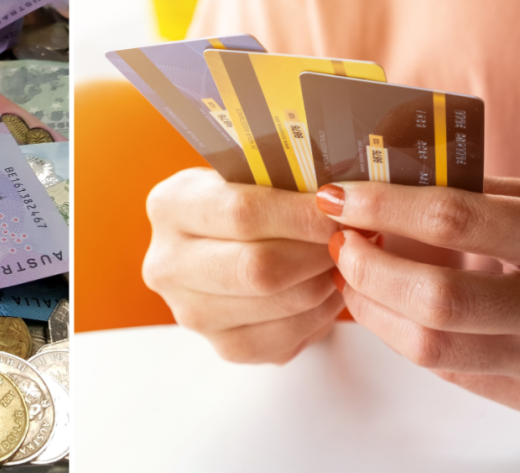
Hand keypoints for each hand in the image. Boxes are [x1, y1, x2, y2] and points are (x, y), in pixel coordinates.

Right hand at [143, 168, 346, 363]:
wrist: (226, 243)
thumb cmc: (248, 200)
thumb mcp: (251, 173)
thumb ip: (287, 179)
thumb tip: (344, 197)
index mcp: (170, 207)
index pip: (242, 213)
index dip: (301, 215)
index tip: (342, 211)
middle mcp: (168, 264)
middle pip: (258, 268)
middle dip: (317, 253)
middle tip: (351, 239)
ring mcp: (191, 311)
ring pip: (279, 303)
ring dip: (325, 282)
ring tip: (344, 260)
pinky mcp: (223, 345)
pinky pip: (286, 336)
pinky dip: (320, 313)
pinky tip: (327, 289)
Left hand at [319, 176, 519, 416]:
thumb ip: (480, 194)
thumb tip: (388, 182)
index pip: (456, 218)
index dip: (385, 206)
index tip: (338, 197)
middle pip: (435, 298)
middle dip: (368, 267)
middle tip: (341, 242)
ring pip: (430, 346)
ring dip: (370, 307)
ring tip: (351, 275)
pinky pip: (447, 370)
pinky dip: (402, 334)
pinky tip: (387, 305)